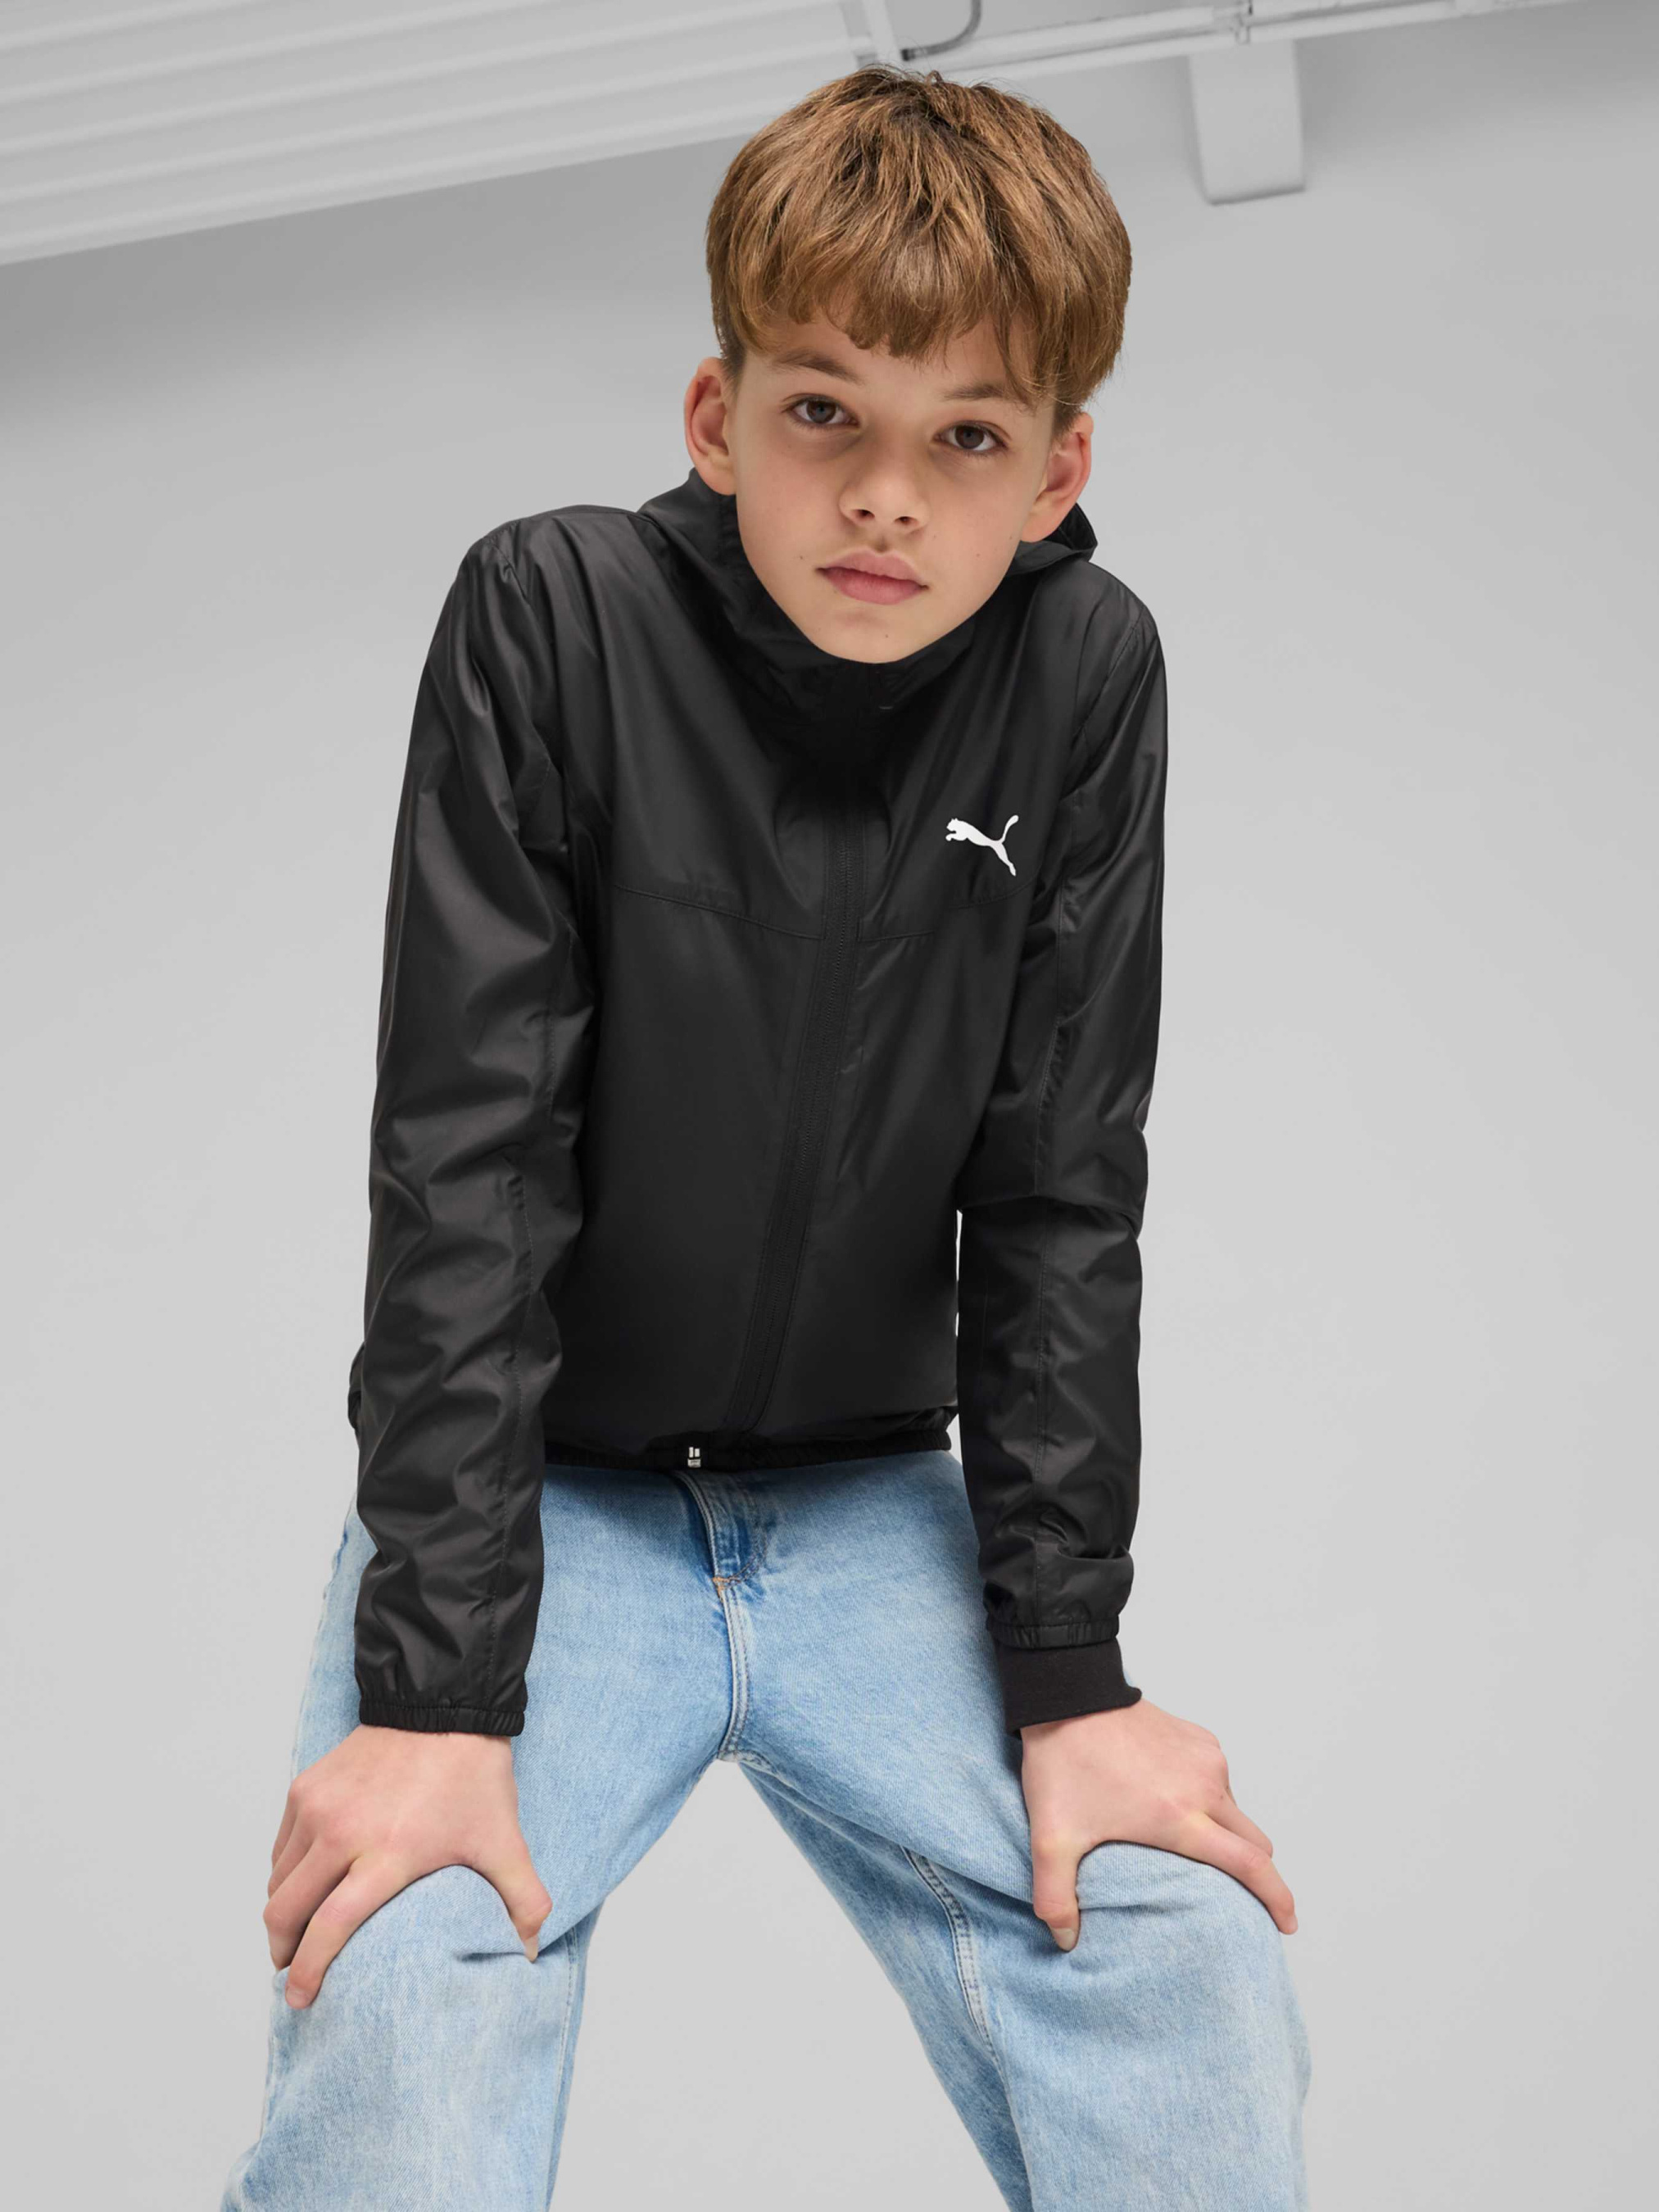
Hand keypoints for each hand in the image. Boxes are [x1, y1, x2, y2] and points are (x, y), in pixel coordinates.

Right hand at [265, 1723, 552, 2007]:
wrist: (443, 1703)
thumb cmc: (472, 1776)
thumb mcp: (503, 1840)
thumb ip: (523, 1900)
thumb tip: (533, 1952)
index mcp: (387, 1855)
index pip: (329, 1928)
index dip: (308, 1971)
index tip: (299, 1999)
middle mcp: (343, 1833)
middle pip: (286, 1912)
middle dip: (282, 1952)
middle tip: (291, 1970)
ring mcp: (319, 1808)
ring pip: (279, 1881)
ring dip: (282, 1913)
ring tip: (298, 1932)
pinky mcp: (306, 1787)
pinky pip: (281, 1847)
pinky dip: (285, 1874)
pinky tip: (304, 1885)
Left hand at [1017, 1696, 1296, 1950]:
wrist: (1069, 1692)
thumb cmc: (1064, 1762)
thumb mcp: (1051, 1837)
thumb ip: (1054, 1896)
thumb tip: (1066, 1940)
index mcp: (1180, 1818)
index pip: (1250, 1865)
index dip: (1277, 1898)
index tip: (1288, 1923)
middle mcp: (1205, 1789)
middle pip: (1254, 1843)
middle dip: (1255, 1872)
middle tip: (1235, 1893)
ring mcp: (1207, 1759)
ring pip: (1236, 1810)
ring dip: (1224, 1831)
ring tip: (1185, 1841)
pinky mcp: (1200, 1737)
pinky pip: (1220, 1779)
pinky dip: (1210, 1799)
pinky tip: (1173, 1800)